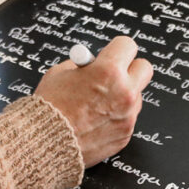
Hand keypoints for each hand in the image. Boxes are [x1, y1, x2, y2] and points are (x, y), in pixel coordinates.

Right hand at [34, 36, 152, 166]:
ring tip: (98, 102)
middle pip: (144, 68)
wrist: (44, 142)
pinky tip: (96, 119)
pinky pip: (128, 117)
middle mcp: (124, 92)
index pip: (128, 45)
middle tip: (114, 73)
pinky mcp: (125, 134)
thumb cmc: (50, 106)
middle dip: (130, 67)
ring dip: (123, 94)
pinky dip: (116, 116)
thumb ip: (83, 65)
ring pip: (137, 96)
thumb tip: (93, 63)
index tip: (111, 52)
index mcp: (108, 71)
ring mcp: (128, 116)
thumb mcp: (61, 72)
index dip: (116, 48)